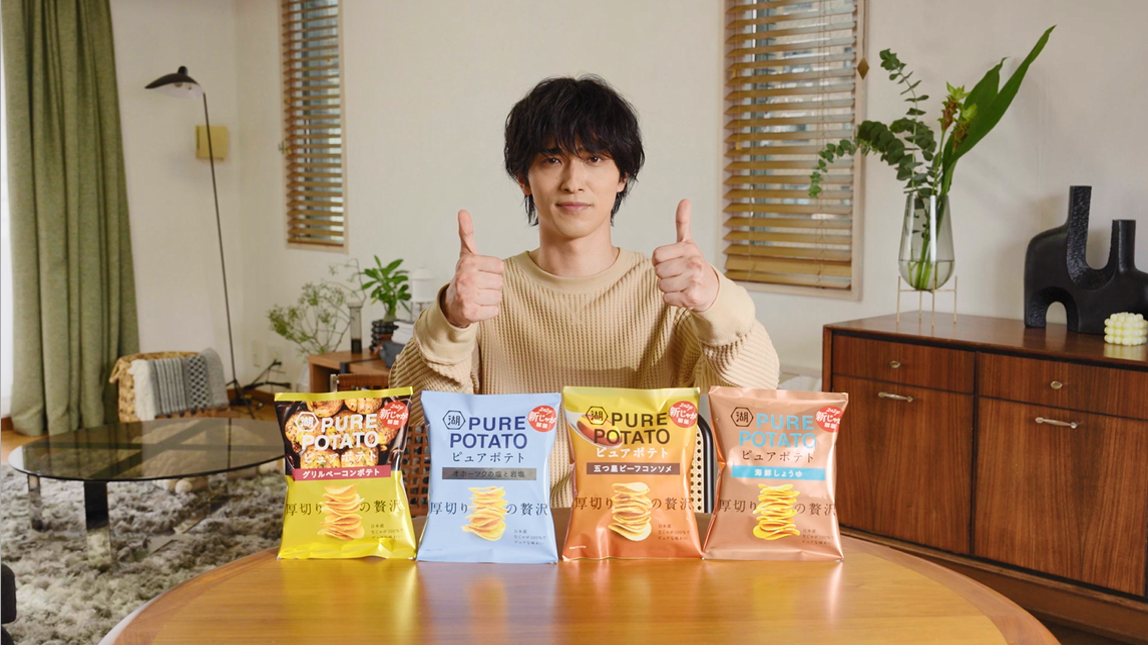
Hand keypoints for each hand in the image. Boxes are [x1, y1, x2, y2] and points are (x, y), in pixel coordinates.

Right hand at [443, 210, 504, 327]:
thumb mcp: (466, 255)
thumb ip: (467, 233)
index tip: (480, 274)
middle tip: (478, 287)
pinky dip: (488, 312)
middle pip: (500, 282)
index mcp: (468, 262)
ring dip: (490, 299)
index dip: (493, 272)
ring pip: (498, 297)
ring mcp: (466, 296)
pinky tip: (477, 307)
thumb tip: (463, 211)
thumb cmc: (464, 278)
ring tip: (478, 297)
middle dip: (491, 286)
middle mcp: (466, 278)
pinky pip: (494, 311)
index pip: (500, 267)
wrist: (451, 305)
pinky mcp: (469, 313)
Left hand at [652, 199, 718, 311]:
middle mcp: (693, 264)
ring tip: (681, 284)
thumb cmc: (694, 266)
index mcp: (689, 249)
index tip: (671, 262)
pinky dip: (672, 299)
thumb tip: (684, 200)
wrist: (712, 290)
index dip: (659, 261)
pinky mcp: (692, 298)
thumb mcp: (689, 243)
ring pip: (661, 286)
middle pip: (658, 272)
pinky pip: (666, 298)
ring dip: (668, 288)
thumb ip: (683, 222)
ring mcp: (694, 281)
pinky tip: (683, 294)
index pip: (656, 256)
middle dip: (664, 275)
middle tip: (677, 275)